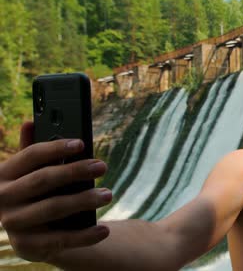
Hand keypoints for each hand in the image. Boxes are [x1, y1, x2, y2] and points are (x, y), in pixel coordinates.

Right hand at [0, 122, 111, 261]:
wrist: (31, 233)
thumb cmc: (36, 192)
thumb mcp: (31, 172)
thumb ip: (33, 150)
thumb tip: (31, 121)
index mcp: (4, 174)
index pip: (30, 155)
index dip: (56, 148)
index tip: (82, 143)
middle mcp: (3, 198)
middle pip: (43, 180)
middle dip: (75, 171)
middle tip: (102, 166)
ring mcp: (13, 223)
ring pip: (52, 208)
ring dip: (83, 200)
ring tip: (108, 194)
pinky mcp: (27, 246)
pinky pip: (60, 240)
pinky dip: (84, 235)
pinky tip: (104, 229)